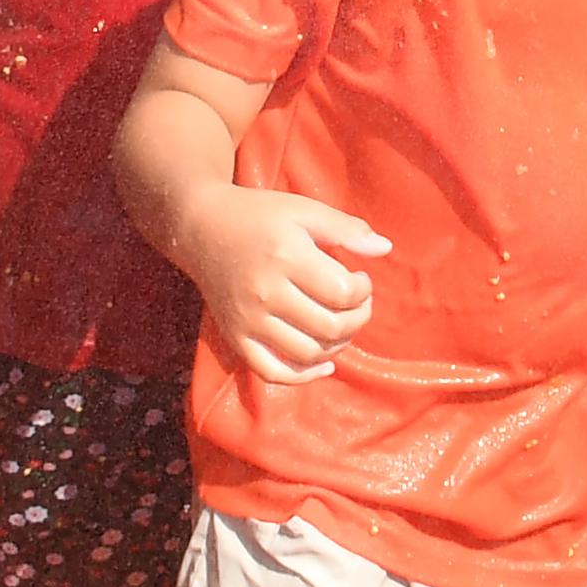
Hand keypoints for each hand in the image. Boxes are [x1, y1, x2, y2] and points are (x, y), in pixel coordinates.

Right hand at [178, 180, 384, 386]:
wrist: (201, 228)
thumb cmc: (259, 215)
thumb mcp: (304, 210)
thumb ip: (346, 229)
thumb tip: (385, 249)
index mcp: (286, 258)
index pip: (342, 292)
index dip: (363, 289)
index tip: (360, 277)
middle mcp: (266, 294)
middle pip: (330, 327)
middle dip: (358, 318)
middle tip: (358, 303)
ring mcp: (248, 320)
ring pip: (307, 353)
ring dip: (338, 345)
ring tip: (342, 324)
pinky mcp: (235, 337)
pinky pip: (271, 372)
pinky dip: (302, 377)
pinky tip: (324, 364)